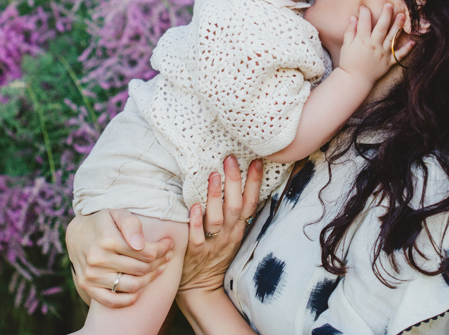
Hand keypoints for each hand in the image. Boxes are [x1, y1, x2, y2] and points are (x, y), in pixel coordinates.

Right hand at [65, 209, 173, 307]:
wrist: (76, 234)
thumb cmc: (102, 222)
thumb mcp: (117, 213)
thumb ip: (131, 224)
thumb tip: (140, 244)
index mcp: (107, 240)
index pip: (146, 252)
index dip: (162, 249)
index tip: (169, 244)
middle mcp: (97, 260)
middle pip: (141, 269)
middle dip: (159, 262)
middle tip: (167, 256)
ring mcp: (91, 276)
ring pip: (132, 286)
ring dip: (150, 279)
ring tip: (158, 269)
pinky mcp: (87, 287)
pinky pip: (113, 301)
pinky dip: (130, 298)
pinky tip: (140, 288)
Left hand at [179, 156, 262, 293]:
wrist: (201, 287)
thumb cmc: (215, 256)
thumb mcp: (231, 235)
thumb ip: (232, 213)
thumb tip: (235, 182)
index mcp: (238, 229)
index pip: (250, 203)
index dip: (254, 182)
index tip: (255, 161)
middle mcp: (228, 235)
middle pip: (235, 206)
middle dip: (234, 181)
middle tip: (230, 159)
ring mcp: (212, 244)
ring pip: (216, 219)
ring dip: (215, 197)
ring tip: (213, 175)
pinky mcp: (195, 253)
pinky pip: (197, 237)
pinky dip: (196, 222)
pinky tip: (193, 206)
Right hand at [337, 4, 410, 83]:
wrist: (354, 81)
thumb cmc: (348, 62)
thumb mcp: (346, 46)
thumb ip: (350, 31)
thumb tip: (353, 17)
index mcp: (362, 41)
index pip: (364, 22)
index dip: (364, 13)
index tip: (364, 7)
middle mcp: (374, 45)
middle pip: (381, 27)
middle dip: (386, 15)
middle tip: (390, 5)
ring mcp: (383, 54)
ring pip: (392, 37)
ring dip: (398, 26)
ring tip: (403, 16)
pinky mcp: (389, 62)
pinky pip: (399, 55)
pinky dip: (407, 49)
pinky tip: (414, 41)